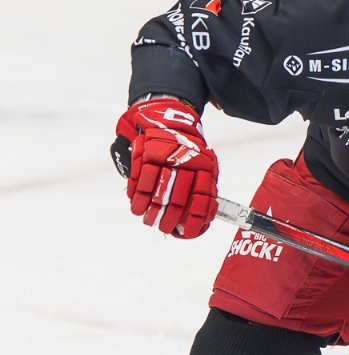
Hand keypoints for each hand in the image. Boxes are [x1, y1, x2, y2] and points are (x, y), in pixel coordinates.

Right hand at [112, 97, 217, 237]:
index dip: (193, 219)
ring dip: (151, 212)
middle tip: (163, 228)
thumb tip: (203, 219)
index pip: (202, 200)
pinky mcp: (147, 155)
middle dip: (169, 219)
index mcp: (205, 168)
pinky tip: (137, 207)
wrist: (169, 121)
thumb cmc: (188, 151)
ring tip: (148, 221)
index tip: (186, 233)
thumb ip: (203, 189)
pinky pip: (140, 183)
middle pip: (177, 200)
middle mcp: (187, 164)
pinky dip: (138, 198)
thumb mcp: (205, 165)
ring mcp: (166, 159)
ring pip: (157, 194)